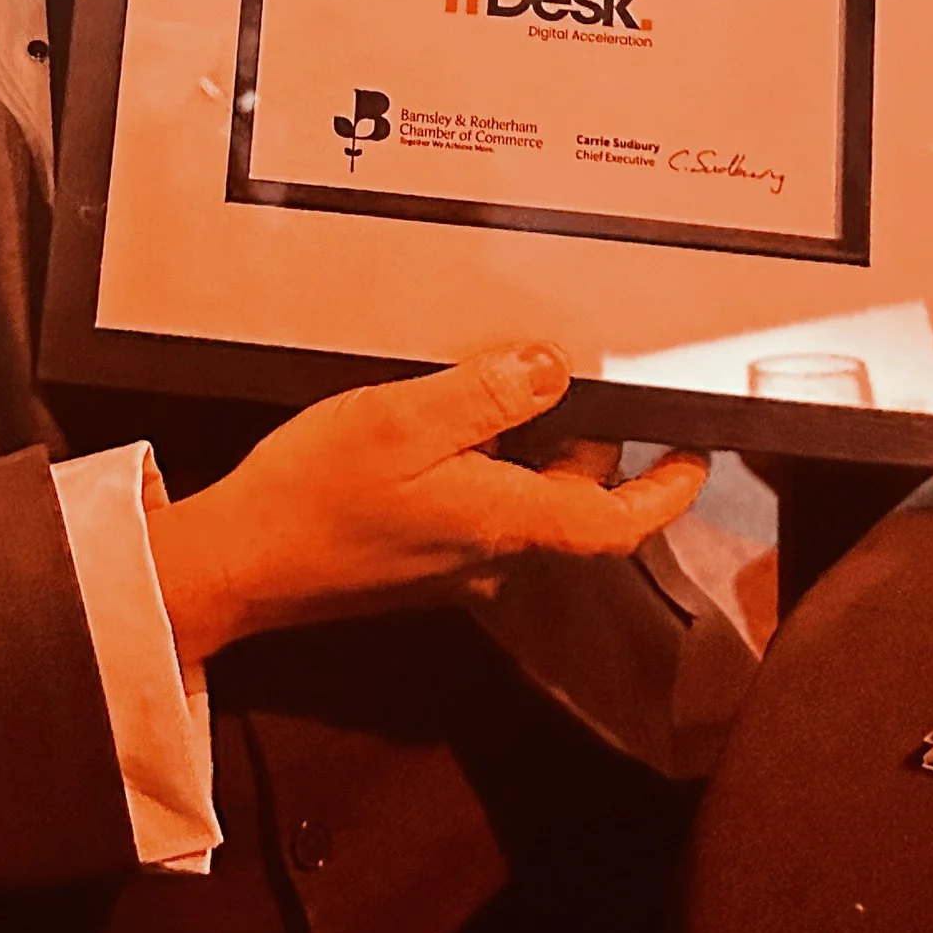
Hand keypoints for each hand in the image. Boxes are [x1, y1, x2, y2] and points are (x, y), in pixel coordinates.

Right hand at [144, 342, 709, 665]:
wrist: (236, 564)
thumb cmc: (311, 497)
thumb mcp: (400, 420)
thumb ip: (483, 394)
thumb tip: (552, 369)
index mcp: (502, 523)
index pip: (615, 521)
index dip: (666, 490)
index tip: (696, 454)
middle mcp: (491, 555)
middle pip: (569, 496)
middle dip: (581, 435)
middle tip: (566, 369)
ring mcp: (455, 563)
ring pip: (521, 497)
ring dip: (523, 442)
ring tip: (490, 379)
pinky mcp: (419, 561)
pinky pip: (476, 504)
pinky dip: (479, 460)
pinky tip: (434, 422)